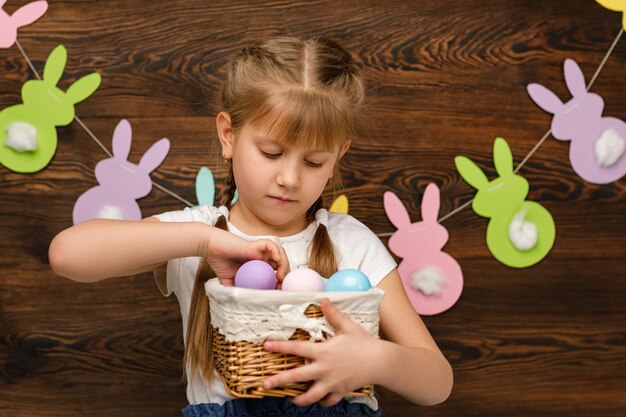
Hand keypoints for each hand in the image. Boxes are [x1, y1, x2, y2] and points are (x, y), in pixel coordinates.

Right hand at [201, 227, 289, 286]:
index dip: (280, 282)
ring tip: (281, 276)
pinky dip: (276, 251)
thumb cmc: (220, 262)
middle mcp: (261, 258)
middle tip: (282, 286)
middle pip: (281, 264)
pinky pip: (270, 245)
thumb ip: (236, 290)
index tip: (279, 292)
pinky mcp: (256, 244)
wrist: (211, 249)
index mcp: (257, 266)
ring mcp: (259, 251)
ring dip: (284, 264)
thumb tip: (242, 303)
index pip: (275, 273)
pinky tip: (276, 259)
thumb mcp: (229, 282)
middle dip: (286, 275)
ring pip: (280, 254)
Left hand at [262, 299, 381, 406]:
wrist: (381, 362)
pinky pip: (327, 400)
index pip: (297, 348)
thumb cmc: (364, 342)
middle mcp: (324, 369)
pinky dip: (322, 401)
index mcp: (323, 351)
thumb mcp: (348, 326)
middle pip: (297, 376)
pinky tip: (317, 399)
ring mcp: (331, 382)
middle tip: (264, 384)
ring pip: (310, 395)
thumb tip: (323, 299)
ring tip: (289, 399)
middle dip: (279, 381)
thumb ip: (333, 314)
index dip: (280, 346)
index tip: (266, 345)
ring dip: (298, 399)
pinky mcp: (340, 391)